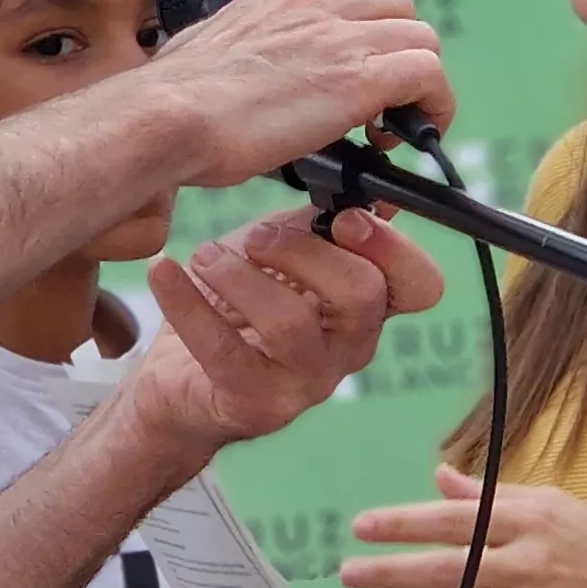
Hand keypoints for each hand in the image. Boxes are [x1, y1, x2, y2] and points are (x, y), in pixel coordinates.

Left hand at [122, 207, 444, 456]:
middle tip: (255, 238)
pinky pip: (224, 350)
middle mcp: (348, 349)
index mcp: (367, 307)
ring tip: (206, 258)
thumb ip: (318, 222)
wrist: (180, 381)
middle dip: (302, 250)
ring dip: (239, 275)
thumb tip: (356, 182)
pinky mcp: (254, 404)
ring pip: (290, 323)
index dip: (394, 247)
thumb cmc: (240, 305)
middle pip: (361, 296)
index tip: (344, 218)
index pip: (421, 286)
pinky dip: (187, 302)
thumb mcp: (282, 252)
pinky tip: (164, 271)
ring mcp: (305, 384)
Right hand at [133, 0, 452, 187]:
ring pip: (422, 40)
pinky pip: (429, 77)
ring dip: (417, 86)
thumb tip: (226, 76)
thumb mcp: (200, 55)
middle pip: (397, 10)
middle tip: (378, 106)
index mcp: (276, 3)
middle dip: (398, 55)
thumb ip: (228, 55)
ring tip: (386, 131)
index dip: (362, 36)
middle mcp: (315, 9)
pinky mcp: (361, 80)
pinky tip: (394, 143)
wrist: (165, 118)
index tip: (351, 77)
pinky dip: (429, 109)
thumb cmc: (168, 102)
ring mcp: (342, 40)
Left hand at [339, 469, 586, 587]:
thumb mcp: (551, 506)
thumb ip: (492, 497)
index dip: (405, 523)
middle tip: (348, 573)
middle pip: (451, 566)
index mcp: (529, 520)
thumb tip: (439, 477)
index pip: (454, 519)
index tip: (361, 527)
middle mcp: (530, 561)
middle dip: (394, 570)